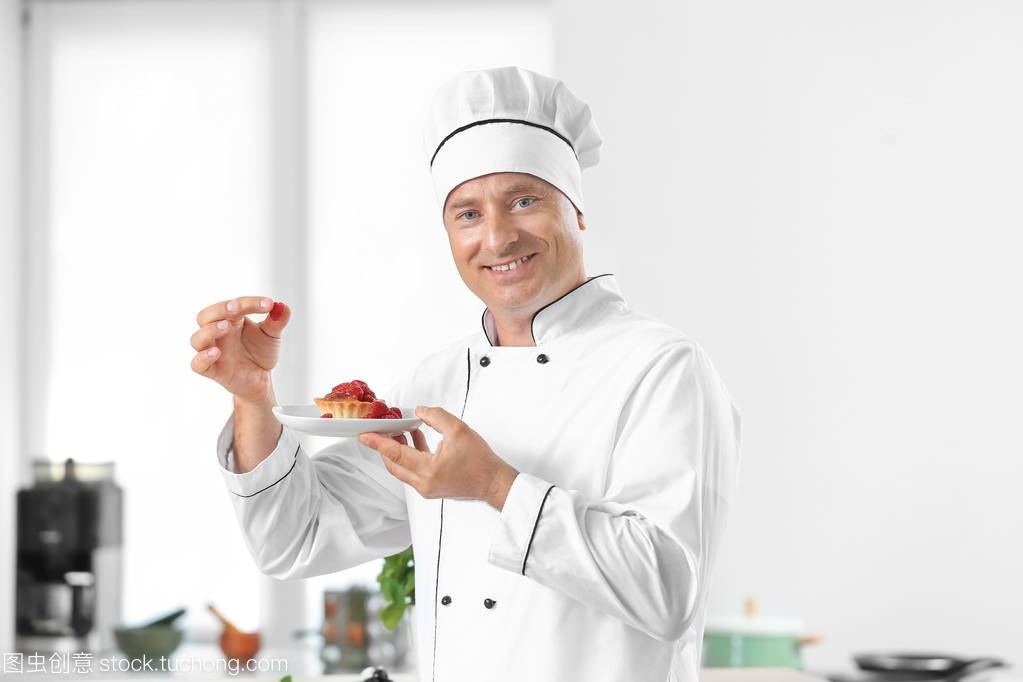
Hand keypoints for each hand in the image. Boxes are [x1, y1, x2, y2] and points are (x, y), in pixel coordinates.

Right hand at [190, 296, 289, 405]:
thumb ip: (277, 321)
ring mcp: (213, 351)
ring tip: (225, 327)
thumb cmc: (260, 353)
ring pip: (197, 339)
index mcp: (231, 320)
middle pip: (206, 316)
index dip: (250, 302)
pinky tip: (216, 352)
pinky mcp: (212, 370)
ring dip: (210, 330)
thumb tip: (283, 307)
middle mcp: (218, 334)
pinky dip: (203, 358)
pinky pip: (198, 364)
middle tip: (236, 307)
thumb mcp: (272, 335)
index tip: (269, 304)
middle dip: (220, 309)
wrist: (261, 380)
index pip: (234, 305)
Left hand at [359, 407, 518, 509]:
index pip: (395, 454)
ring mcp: (426, 488)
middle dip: (384, 446)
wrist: (494, 483)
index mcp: (428, 470)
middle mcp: (423, 483)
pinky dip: (409, 456)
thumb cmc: (481, 463)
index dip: (378, 442)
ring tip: (399, 431)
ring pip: (401, 469)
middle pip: (393, 464)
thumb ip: (437, 417)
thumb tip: (421, 411)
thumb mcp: (459, 431)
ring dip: (397, 451)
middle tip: (380, 429)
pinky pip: (412, 471)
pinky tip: (415, 439)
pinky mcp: (431, 488)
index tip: (364, 436)